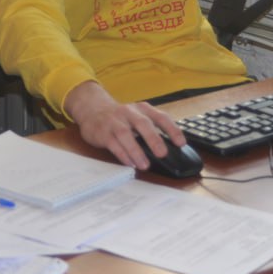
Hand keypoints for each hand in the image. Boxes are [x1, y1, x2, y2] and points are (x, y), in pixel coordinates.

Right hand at [63, 81, 184, 169]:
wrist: (91, 108)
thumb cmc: (120, 117)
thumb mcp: (136, 117)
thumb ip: (151, 129)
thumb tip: (168, 150)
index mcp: (142, 109)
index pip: (160, 117)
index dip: (172, 129)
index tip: (181, 143)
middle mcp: (129, 113)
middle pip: (143, 124)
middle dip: (154, 139)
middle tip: (162, 154)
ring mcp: (114, 122)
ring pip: (126, 134)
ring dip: (136, 150)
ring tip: (145, 165)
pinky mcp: (102, 132)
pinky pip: (113, 143)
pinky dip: (122, 154)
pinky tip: (129, 163)